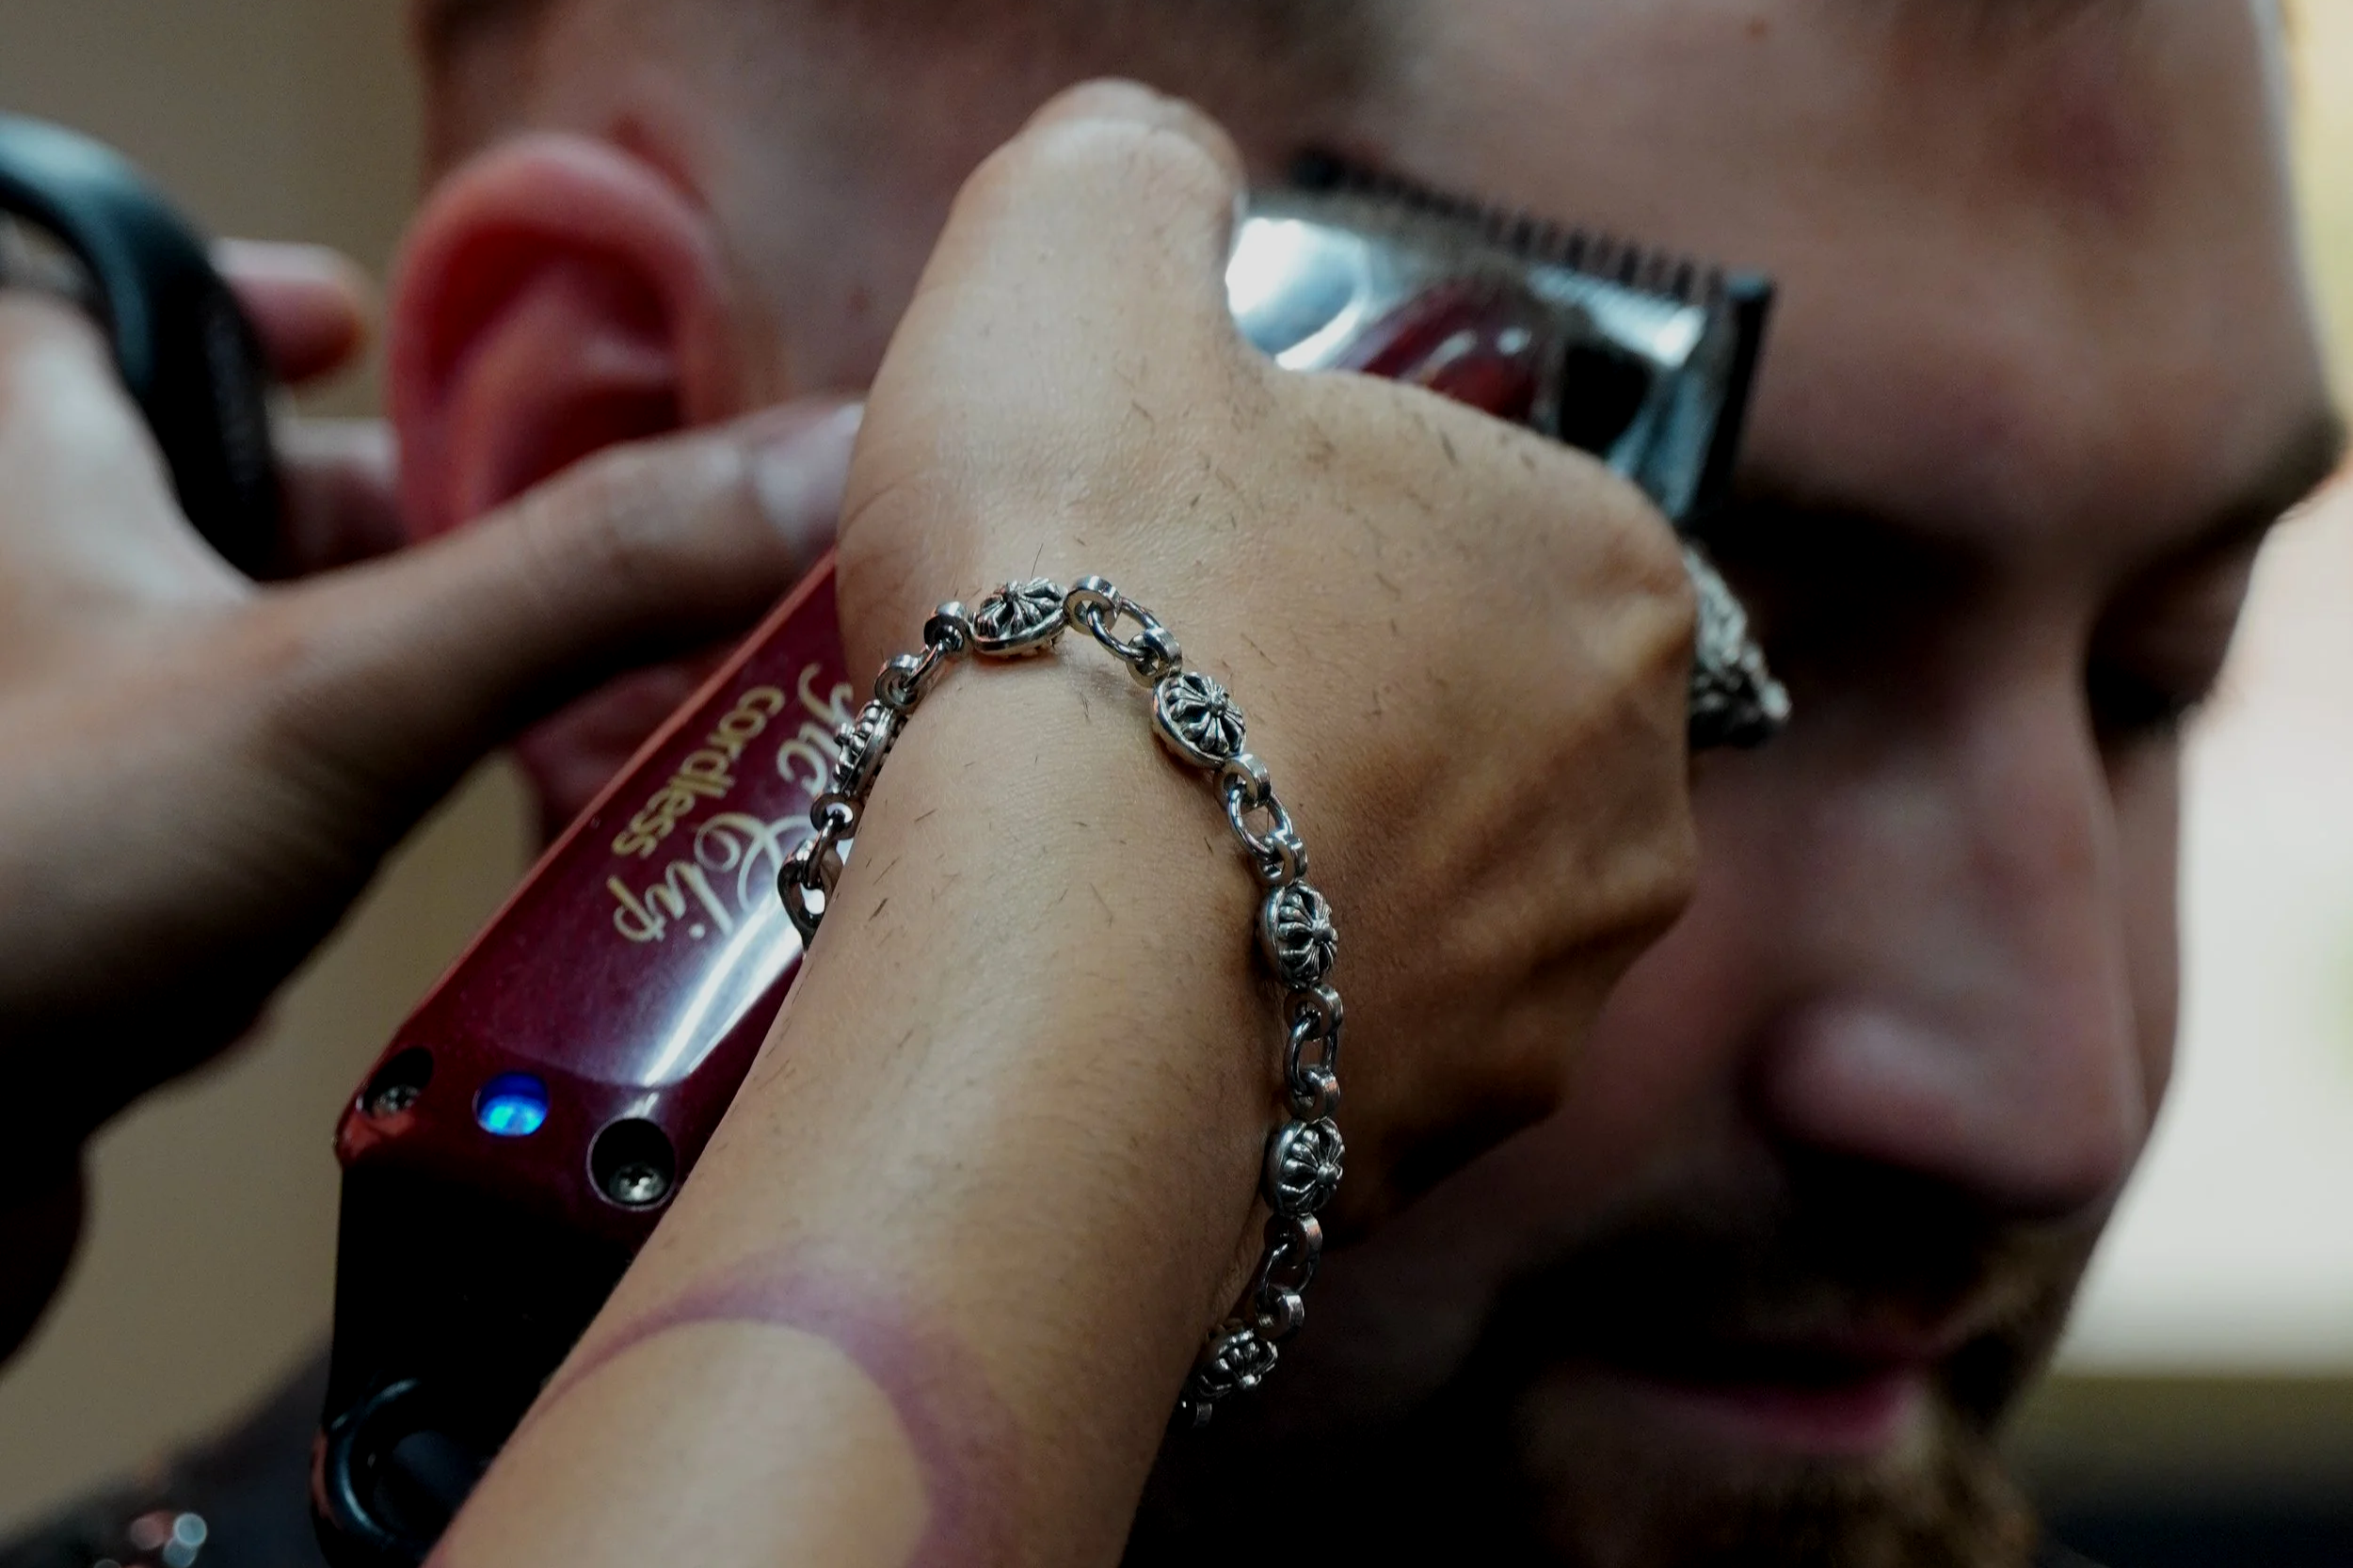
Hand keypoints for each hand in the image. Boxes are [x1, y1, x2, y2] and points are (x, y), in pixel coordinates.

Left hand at [0, 244, 855, 1154]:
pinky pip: (198, 821)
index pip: (142, 306)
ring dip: (363, 697)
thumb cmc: (6, 885)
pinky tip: (355, 891)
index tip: (363, 323)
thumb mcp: (333, 694)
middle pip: (228, 505)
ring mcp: (40, 746)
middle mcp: (30, 585)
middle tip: (534, 568)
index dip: (262, 309)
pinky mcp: (50, 888)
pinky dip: (292, 832)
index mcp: (35, 449)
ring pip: (228, 675)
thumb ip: (587, 581)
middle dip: (392, 535)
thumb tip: (814, 475)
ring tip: (502, 726)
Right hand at [436, 83, 1701, 1567]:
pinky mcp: (1445, 1146)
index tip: (1175, 559)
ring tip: (1124, 853)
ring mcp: (1550, 992)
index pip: (1470, 515)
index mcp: (1609, 571)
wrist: (1048, 954)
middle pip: (1449, 714)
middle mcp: (1634, 798)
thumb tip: (1161, 189)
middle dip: (1315, 704)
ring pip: (1404, 891)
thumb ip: (1140, 180)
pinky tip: (1140, 979)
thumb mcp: (1073, 260)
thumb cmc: (1092, 597)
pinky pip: (1349, 1042)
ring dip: (1292, 866)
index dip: (1301, 523)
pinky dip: (1263, 1009)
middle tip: (1138, 703)